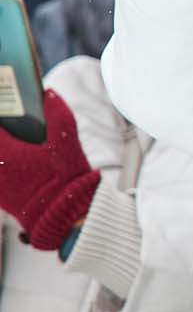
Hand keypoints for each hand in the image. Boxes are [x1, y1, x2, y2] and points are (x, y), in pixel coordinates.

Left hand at [0, 91, 101, 250]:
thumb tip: (49, 94)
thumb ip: (58, 114)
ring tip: (8, 137)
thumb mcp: (66, 143)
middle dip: (1, 128)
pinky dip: (2, 163)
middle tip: (7, 122)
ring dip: (0, 147)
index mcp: (3, 150)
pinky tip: (11, 158)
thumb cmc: (64, 179)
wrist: (63, 216)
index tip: (2, 99)